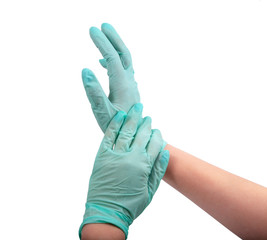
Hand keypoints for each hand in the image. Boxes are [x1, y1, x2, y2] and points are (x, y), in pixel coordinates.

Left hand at [79, 103, 168, 238]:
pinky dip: (115, 125)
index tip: (157, 131)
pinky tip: (120, 116)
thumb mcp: (150, 191)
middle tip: (147, 116)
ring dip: (132, 118)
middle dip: (146, 123)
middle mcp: (130, 157)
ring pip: (126, 131)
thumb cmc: (130, 204)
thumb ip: (158, 170)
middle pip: (141, 134)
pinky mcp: (102, 156)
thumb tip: (166, 152)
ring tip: (136, 109)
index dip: (157, 135)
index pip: (155, 143)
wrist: (106, 213)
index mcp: (144, 165)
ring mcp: (115, 155)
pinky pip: (109, 136)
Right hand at [82, 23, 139, 131]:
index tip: (92, 30)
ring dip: (115, 47)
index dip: (102, 43)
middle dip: (113, 38)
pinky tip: (103, 62)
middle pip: (124, 54)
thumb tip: (85, 70)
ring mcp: (131, 85)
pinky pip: (123, 69)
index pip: (112, 58)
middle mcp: (129, 82)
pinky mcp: (129, 89)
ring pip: (125, 60)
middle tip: (103, 25)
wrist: (135, 136)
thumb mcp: (103, 113)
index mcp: (122, 85)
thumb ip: (94, 92)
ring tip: (103, 38)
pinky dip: (113, 61)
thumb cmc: (119, 127)